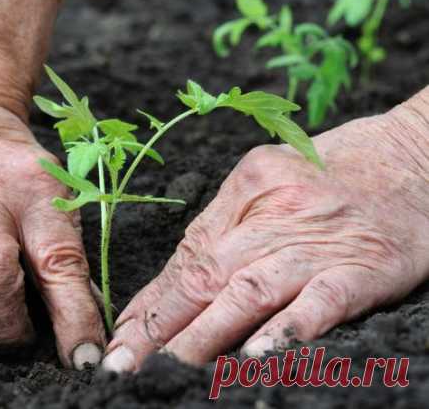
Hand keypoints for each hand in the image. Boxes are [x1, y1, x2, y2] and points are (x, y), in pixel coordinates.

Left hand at [102, 96, 428, 371]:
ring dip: (205, 334)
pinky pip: (320, 301)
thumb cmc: (336, 171)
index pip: (187, 255)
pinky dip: (286, 329)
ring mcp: (317, 242)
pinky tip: (256, 355)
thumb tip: (175, 283)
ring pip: (249, 291)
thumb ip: (225, 226)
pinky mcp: (363, 267)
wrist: (416, 154)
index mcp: (246, 189)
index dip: (151, 301)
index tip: (122, 336)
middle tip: (125, 363)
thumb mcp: (269, 179)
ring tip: (170, 368)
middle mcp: (273, 214)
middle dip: (160, 326)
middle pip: (206, 275)